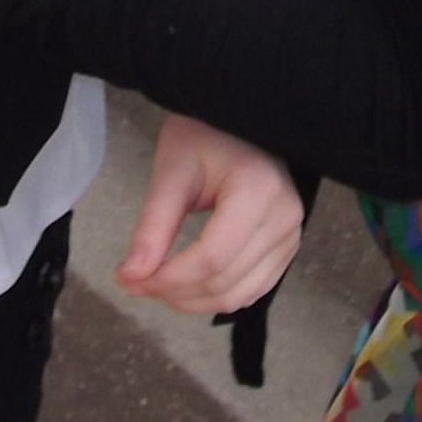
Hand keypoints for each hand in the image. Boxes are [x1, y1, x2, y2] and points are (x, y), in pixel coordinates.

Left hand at [115, 112, 302, 315]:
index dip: (168, 279)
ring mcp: (291, 234)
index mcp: (258, 189)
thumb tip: (130, 276)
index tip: (131, 280)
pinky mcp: (288, 246)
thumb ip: (152, 226)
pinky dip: (216, 297)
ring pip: (238, 295)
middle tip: (135, 282)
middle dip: (174, 292)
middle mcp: (284, 216)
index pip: (211, 258)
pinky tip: (188, 284)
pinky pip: (252, 290)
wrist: (242, 120)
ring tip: (158, 284)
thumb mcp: (172, 171)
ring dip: (193, 301)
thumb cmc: (206, 135)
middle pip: (224, 281)